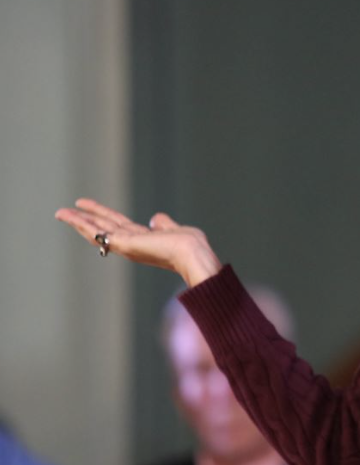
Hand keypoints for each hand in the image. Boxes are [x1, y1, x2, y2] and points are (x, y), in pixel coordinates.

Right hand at [54, 198, 221, 286]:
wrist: (193, 255)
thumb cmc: (190, 246)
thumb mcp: (174, 230)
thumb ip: (163, 225)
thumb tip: (155, 218)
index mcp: (143, 240)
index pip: (119, 227)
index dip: (105, 217)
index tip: (91, 210)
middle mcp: (131, 243)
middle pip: (103, 227)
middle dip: (86, 219)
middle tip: (67, 211)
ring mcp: (125, 244)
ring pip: (96, 229)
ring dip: (78, 220)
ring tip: (61, 212)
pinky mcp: (122, 243)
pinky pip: (97, 231)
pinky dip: (82, 223)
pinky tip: (71, 215)